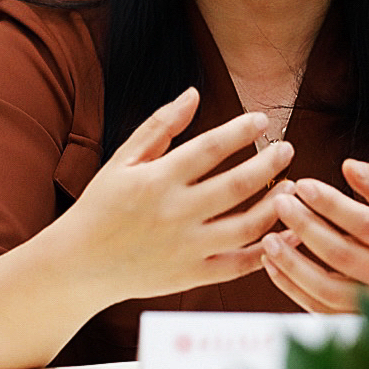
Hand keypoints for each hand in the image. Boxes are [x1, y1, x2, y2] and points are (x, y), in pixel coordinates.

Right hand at [59, 87, 294, 302]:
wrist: (78, 266)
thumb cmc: (100, 206)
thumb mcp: (122, 160)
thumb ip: (160, 126)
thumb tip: (194, 93)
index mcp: (157, 180)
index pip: (210, 148)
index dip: (240, 131)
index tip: (262, 119)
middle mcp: (174, 213)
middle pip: (236, 186)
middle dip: (269, 164)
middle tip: (287, 148)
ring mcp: (185, 248)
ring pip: (246, 227)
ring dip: (274, 205)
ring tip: (290, 185)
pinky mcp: (190, 275)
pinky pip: (238, 264)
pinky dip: (266, 250)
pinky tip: (282, 232)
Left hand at [261, 158, 368, 312]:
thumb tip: (348, 166)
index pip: (364, 223)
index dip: (332, 204)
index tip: (303, 184)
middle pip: (342, 255)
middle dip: (306, 228)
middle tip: (280, 203)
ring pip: (327, 289)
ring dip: (293, 264)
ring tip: (269, 238)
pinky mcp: (355, 320)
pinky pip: (318, 309)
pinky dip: (291, 288)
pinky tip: (272, 264)